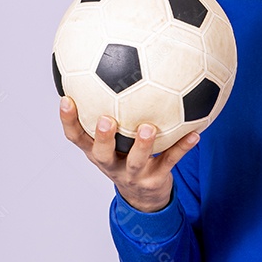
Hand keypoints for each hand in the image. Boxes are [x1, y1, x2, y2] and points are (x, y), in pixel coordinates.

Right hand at [59, 95, 198, 211]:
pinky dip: (183, 147)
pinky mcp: (156, 179)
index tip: (66, 98)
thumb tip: (104, 64)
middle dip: (102, 138)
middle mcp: (111, 164)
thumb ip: (108, 108)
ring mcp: (133, 174)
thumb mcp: (112, 139)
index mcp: (96, 151)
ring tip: (148, 128)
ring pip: (136, 161)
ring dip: (143, 145)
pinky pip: (171, 161)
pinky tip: (195, 133)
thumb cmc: (125, 155)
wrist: (144, 197)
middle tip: (106, 120)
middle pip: (101, 154)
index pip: (76, 137)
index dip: (68, 120)